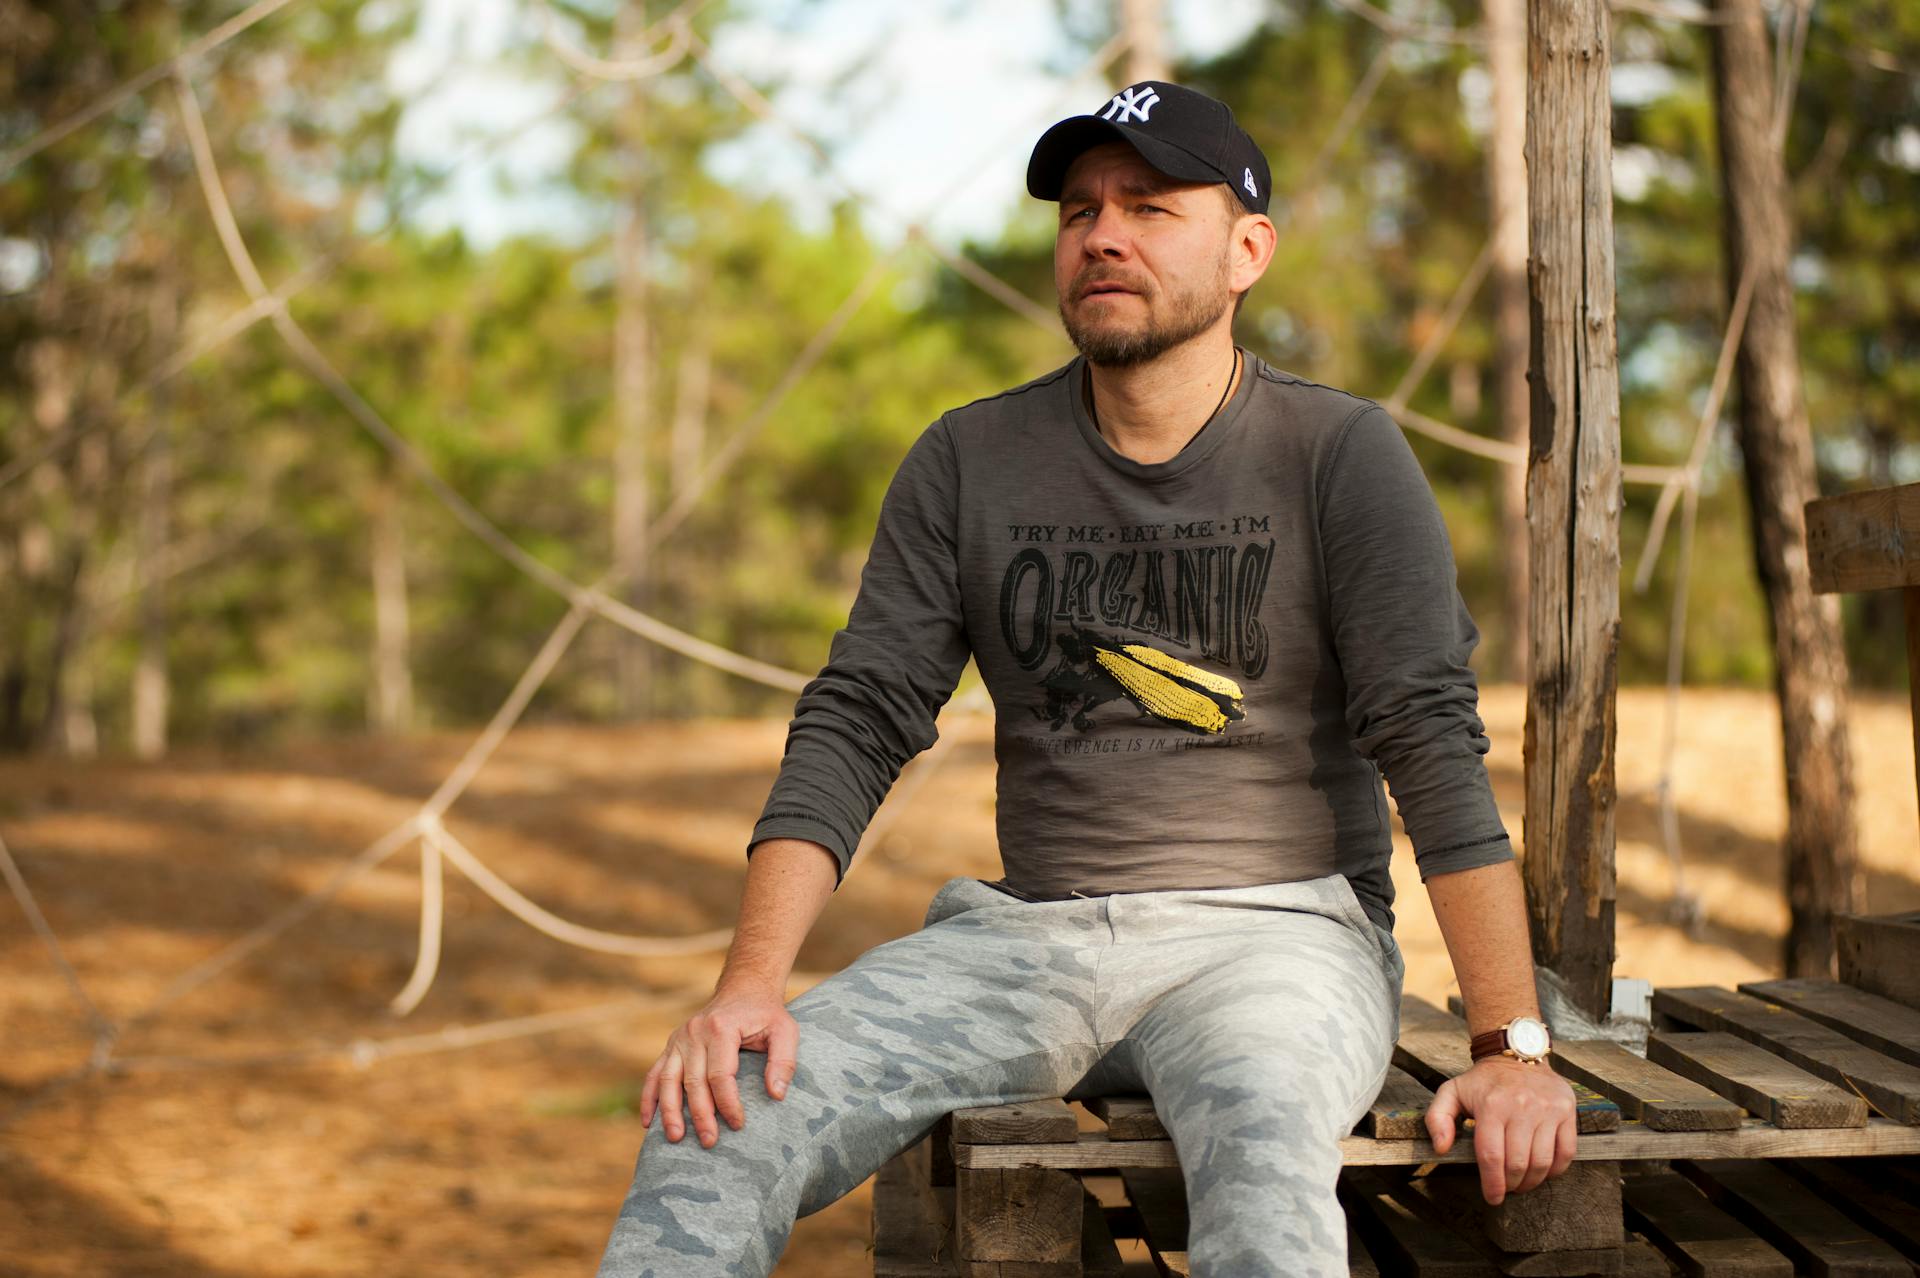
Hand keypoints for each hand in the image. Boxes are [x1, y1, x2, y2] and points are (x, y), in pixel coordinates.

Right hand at [639, 983, 798, 1147]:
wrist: (744, 990)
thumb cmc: (766, 1015)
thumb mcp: (785, 1031)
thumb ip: (784, 1062)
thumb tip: (776, 1095)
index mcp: (722, 1028)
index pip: (720, 1074)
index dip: (728, 1103)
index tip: (738, 1124)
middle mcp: (695, 1032)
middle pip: (693, 1081)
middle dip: (700, 1115)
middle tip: (709, 1142)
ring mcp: (679, 1039)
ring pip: (668, 1080)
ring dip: (669, 1111)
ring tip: (676, 1138)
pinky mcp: (672, 1045)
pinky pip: (655, 1073)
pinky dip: (649, 1098)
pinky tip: (648, 1122)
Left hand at [1424, 1057, 1576, 1204]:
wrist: (1516, 1055)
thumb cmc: (1483, 1082)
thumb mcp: (1451, 1092)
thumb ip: (1437, 1118)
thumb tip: (1441, 1148)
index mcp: (1491, 1105)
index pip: (1491, 1156)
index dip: (1492, 1183)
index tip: (1492, 1197)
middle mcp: (1521, 1107)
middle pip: (1518, 1163)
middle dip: (1510, 1185)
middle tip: (1507, 1189)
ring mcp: (1547, 1109)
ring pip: (1542, 1162)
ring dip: (1532, 1182)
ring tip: (1522, 1183)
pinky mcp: (1566, 1110)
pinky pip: (1566, 1152)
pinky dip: (1555, 1170)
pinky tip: (1543, 1171)